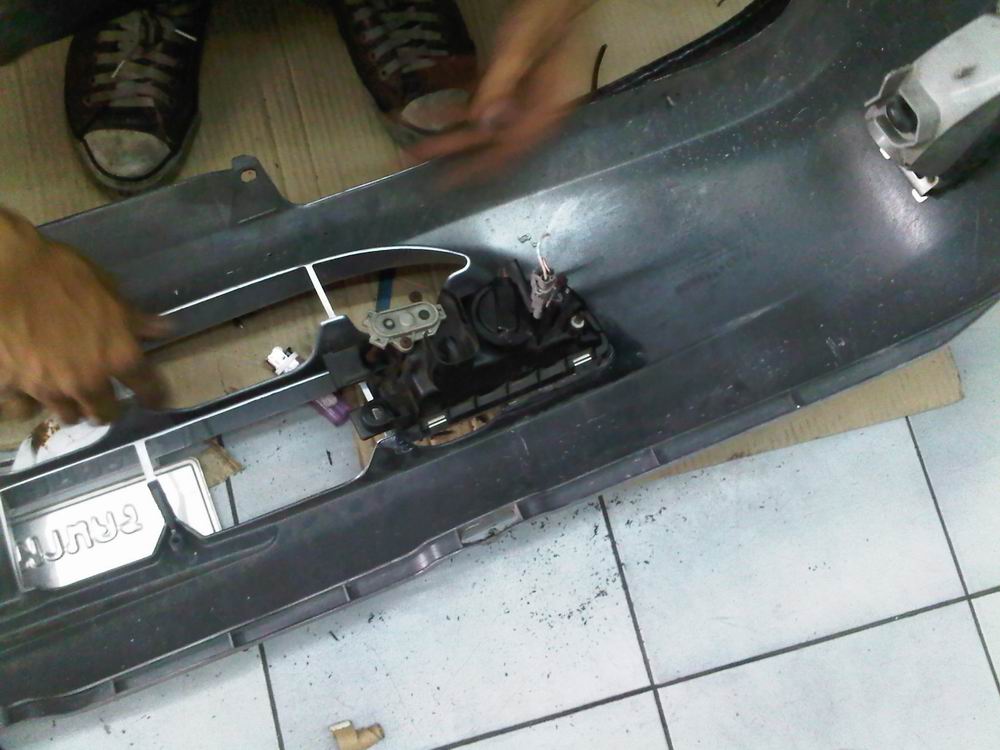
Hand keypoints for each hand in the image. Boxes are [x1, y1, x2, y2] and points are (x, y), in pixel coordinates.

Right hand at [0, 208, 168, 423]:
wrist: (4, 272)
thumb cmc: (62, 274)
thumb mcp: (108, 291)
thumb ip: (135, 319)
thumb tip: (166, 330)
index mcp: (119, 357)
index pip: (148, 389)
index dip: (154, 396)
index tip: (153, 399)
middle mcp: (88, 381)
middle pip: (105, 414)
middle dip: (107, 408)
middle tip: (104, 400)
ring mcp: (49, 388)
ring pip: (68, 416)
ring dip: (72, 408)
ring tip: (70, 398)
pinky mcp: (12, 387)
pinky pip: (25, 409)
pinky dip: (29, 404)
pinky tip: (30, 395)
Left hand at [411, 0, 592, 184]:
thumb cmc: (539, 18)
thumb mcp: (515, 51)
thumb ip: (498, 87)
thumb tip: (480, 124)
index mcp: (545, 113)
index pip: (506, 151)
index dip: (475, 168)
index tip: (446, 179)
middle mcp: (534, 116)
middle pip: (490, 144)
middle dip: (454, 154)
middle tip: (418, 161)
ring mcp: (522, 105)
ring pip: (483, 130)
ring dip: (452, 138)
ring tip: (419, 146)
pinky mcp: (510, 92)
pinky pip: (482, 110)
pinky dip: (459, 114)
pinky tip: (435, 117)